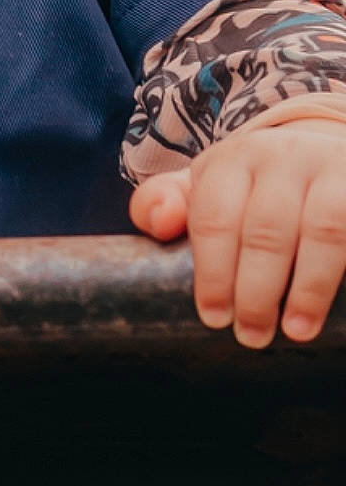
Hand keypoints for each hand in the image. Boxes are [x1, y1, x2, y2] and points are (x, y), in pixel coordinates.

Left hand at [131, 118, 345, 346]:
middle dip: (255, 290)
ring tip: (296, 330)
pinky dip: (343, 266)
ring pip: (321, 229)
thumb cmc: (259, 183)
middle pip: (265, 229)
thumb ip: (170, 202)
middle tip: (251, 335)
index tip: (214, 317)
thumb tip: (158, 223)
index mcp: (233, 159)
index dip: (211, 272)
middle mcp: (281, 156)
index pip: (214, 216)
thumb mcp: (212, 184)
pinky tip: (339, 304)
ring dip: (308, 287)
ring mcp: (328, 166)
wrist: (323, 150)